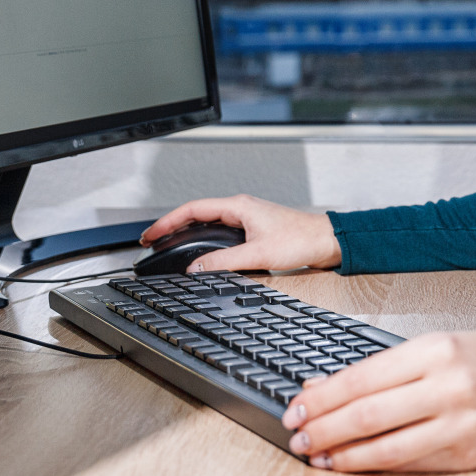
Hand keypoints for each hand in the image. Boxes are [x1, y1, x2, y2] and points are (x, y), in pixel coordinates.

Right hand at [139, 195, 341, 272]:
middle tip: (151, 241)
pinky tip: (198, 250)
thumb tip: (196, 268)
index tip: (150, 234)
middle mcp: (240, 208)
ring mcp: (246, 218)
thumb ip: (224, 262)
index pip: (192, 209)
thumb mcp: (257, 253)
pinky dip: (203, 238)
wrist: (325, 240)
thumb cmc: (300, 239)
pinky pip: (219, 230)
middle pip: (196, 214)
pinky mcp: (253, 229)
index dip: (167, 222)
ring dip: (186, 232)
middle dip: (171, 227)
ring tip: (168, 245)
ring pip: (207, 222)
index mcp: (238, 207)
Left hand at [283, 331, 475, 471]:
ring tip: (317, 455)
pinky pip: (410, 464)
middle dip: (323, 429)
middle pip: (367, 415)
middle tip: (297, 436)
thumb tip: (324, 386)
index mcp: (436, 350)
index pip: (362, 378)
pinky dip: (374, 465)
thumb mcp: (436, 344)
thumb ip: (383, 367)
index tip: (297, 407)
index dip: (321, 398)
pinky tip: (353, 463)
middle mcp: (447, 386)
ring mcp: (459, 424)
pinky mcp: (466, 454)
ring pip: (385, 448)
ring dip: (342, 455)